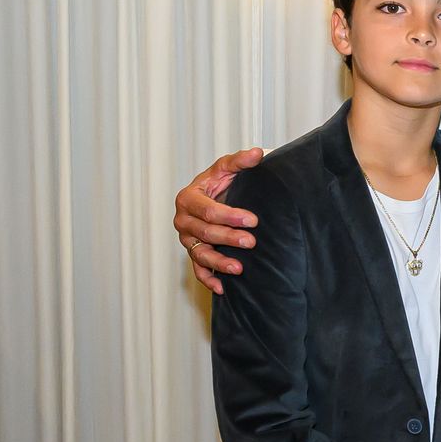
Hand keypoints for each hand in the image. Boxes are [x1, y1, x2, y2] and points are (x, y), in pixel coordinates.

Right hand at [174, 147, 263, 293]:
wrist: (213, 196)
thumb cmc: (220, 182)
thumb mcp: (227, 169)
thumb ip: (240, 161)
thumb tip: (257, 153)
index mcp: (189, 198)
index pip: (208, 210)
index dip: (230, 216)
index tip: (253, 220)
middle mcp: (183, 220)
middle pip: (205, 233)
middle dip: (228, 238)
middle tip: (251, 242)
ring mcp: (187, 239)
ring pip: (200, 254)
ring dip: (218, 262)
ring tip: (238, 268)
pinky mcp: (194, 252)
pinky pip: (197, 269)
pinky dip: (208, 279)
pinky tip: (222, 288)